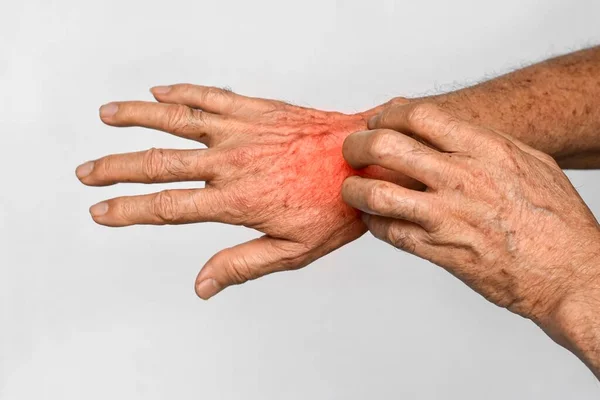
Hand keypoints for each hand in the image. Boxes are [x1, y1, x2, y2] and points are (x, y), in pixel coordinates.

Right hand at [76, 84, 415, 298]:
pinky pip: (212, 96)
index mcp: (236, 199)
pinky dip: (183, 93)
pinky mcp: (258, 110)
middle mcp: (232, 161)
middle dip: (117, 167)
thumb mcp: (293, 250)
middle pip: (160, 162)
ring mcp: (243, 131)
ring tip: (108, 114)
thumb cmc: (335, 207)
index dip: (128, 210)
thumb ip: (243, 263)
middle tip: (87, 170)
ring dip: (138, 116)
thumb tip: (202, 284)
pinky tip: (162, 91)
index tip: (100, 211)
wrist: (366, 162)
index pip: (168, 207)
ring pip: (177, 120)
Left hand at [341, 103, 599, 328]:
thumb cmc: (556, 220)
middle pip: (386, 147)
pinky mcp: (440, 251)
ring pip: (377, 194)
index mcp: (486, 150)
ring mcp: (448, 216)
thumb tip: (444, 127)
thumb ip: (485, 142)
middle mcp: (463, 178)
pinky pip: (389, 232)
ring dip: (355, 189)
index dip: (388, 115)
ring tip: (352, 189)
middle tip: (351, 152)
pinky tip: (375, 220)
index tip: (377, 123)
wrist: (572, 275)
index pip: (420, 116)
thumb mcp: (530, 163)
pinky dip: (374, 224)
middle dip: (357, 146)